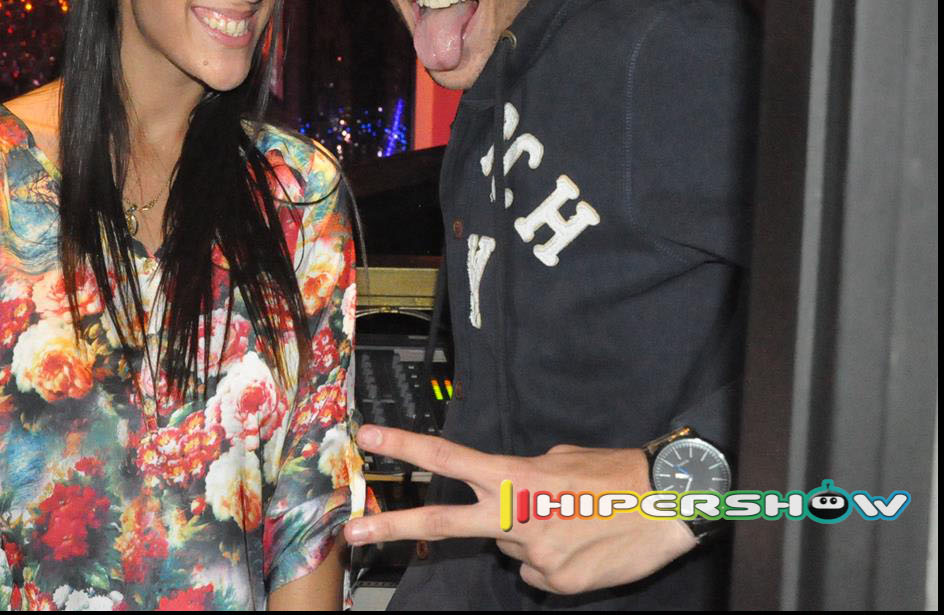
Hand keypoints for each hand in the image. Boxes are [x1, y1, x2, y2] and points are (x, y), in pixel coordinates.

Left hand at [342, 427, 694, 594]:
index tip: (365, 438)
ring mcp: (533, 555)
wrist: (670, 506)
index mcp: (513, 477)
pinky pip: (535, 572)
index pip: (447, 459)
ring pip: (509, 546)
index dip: (404, 448)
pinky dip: (551, 561)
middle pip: (442, 524)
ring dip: (527, 534)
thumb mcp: (559, 458)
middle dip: (392, 529)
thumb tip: (504, 495)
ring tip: (572, 520)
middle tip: (352, 535)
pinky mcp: (555, 584)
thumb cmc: (616, 473)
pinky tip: (581, 546)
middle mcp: (514, 517)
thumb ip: (520, 475)